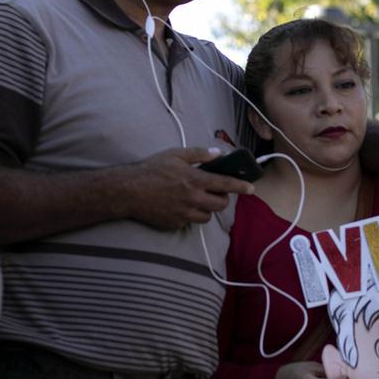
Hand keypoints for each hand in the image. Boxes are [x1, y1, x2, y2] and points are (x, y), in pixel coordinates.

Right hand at [117, 147, 253, 229]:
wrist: (127, 191)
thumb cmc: (150, 170)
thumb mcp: (175, 155)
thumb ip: (199, 154)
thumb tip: (218, 154)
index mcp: (194, 180)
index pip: (225, 185)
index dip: (241, 187)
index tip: (251, 189)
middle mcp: (192, 199)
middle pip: (220, 205)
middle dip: (222, 199)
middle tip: (215, 192)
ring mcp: (183, 214)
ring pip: (207, 217)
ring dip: (207, 209)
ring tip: (196, 199)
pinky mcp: (174, 224)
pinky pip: (189, 222)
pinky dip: (189, 215)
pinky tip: (179, 206)